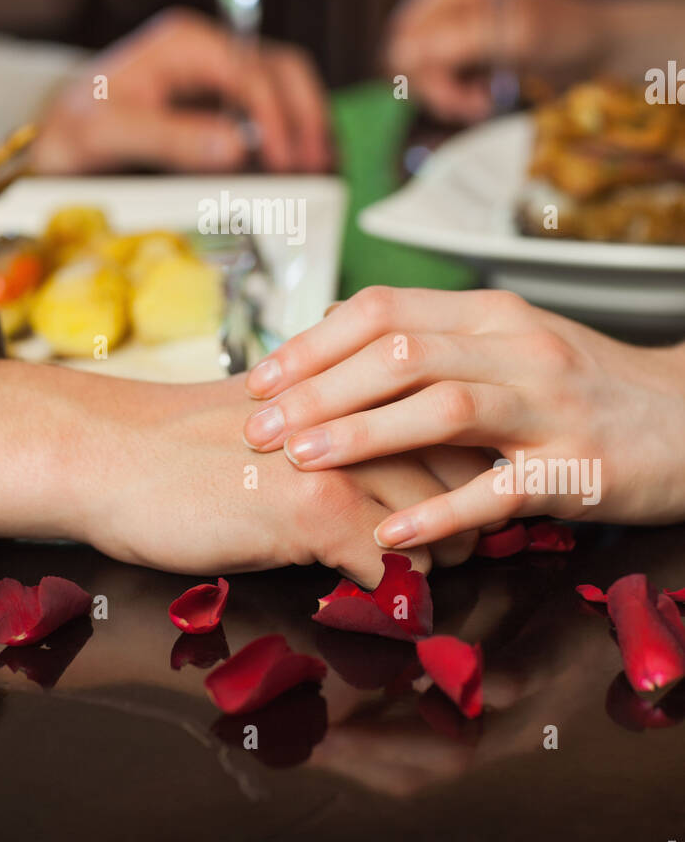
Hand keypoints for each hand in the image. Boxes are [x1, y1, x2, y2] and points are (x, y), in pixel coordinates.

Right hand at [0, 362, 483, 587]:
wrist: (110, 456)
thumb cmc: (180, 443)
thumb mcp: (270, 417)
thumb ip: (328, 422)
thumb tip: (378, 453)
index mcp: (346, 381)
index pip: (444, 416)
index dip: (469, 461)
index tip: (477, 496)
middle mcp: (353, 411)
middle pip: (458, 468)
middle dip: (470, 513)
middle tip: (470, 545)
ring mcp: (337, 458)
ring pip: (436, 518)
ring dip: (441, 556)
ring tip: (433, 577)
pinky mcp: (312, 509)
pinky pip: (391, 562)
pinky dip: (397, 589)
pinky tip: (381, 597)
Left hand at [31, 7, 330, 173]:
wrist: (54, 139)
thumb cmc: (72, 130)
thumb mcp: (107, 134)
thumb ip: (169, 138)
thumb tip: (236, 148)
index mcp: (184, 43)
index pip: (250, 72)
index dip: (276, 118)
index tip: (287, 163)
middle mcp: (209, 51)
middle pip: (282, 71)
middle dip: (306, 117)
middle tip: (316, 169)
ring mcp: (220, 74)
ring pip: (287, 86)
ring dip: (309, 124)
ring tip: (321, 171)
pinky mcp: (224, 102)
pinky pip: (275, 108)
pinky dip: (295, 134)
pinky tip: (303, 167)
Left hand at [243, 286, 684, 546]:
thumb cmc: (583, 384)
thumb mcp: (509, 340)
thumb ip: (430, 335)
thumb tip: (335, 328)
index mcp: (489, 315)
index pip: (383, 311)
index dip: (312, 344)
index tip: (259, 379)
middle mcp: (516, 349)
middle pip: (398, 354)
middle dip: (317, 390)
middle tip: (258, 427)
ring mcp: (548, 408)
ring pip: (442, 407)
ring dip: (363, 434)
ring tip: (301, 460)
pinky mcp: (575, 470)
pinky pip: (498, 490)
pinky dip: (438, 509)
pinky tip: (389, 529)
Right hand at [383, 0, 607, 122]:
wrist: (599, 43)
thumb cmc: (566, 32)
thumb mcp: (515, 35)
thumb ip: (457, 41)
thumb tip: (400, 53)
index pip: (404, 35)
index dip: (422, 74)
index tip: (457, 100)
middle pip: (406, 54)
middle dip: (437, 87)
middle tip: (474, 106)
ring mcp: (451, 21)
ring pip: (420, 71)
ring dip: (449, 95)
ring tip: (482, 102)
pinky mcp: (461, 45)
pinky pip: (438, 77)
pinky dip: (458, 94)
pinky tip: (483, 96)